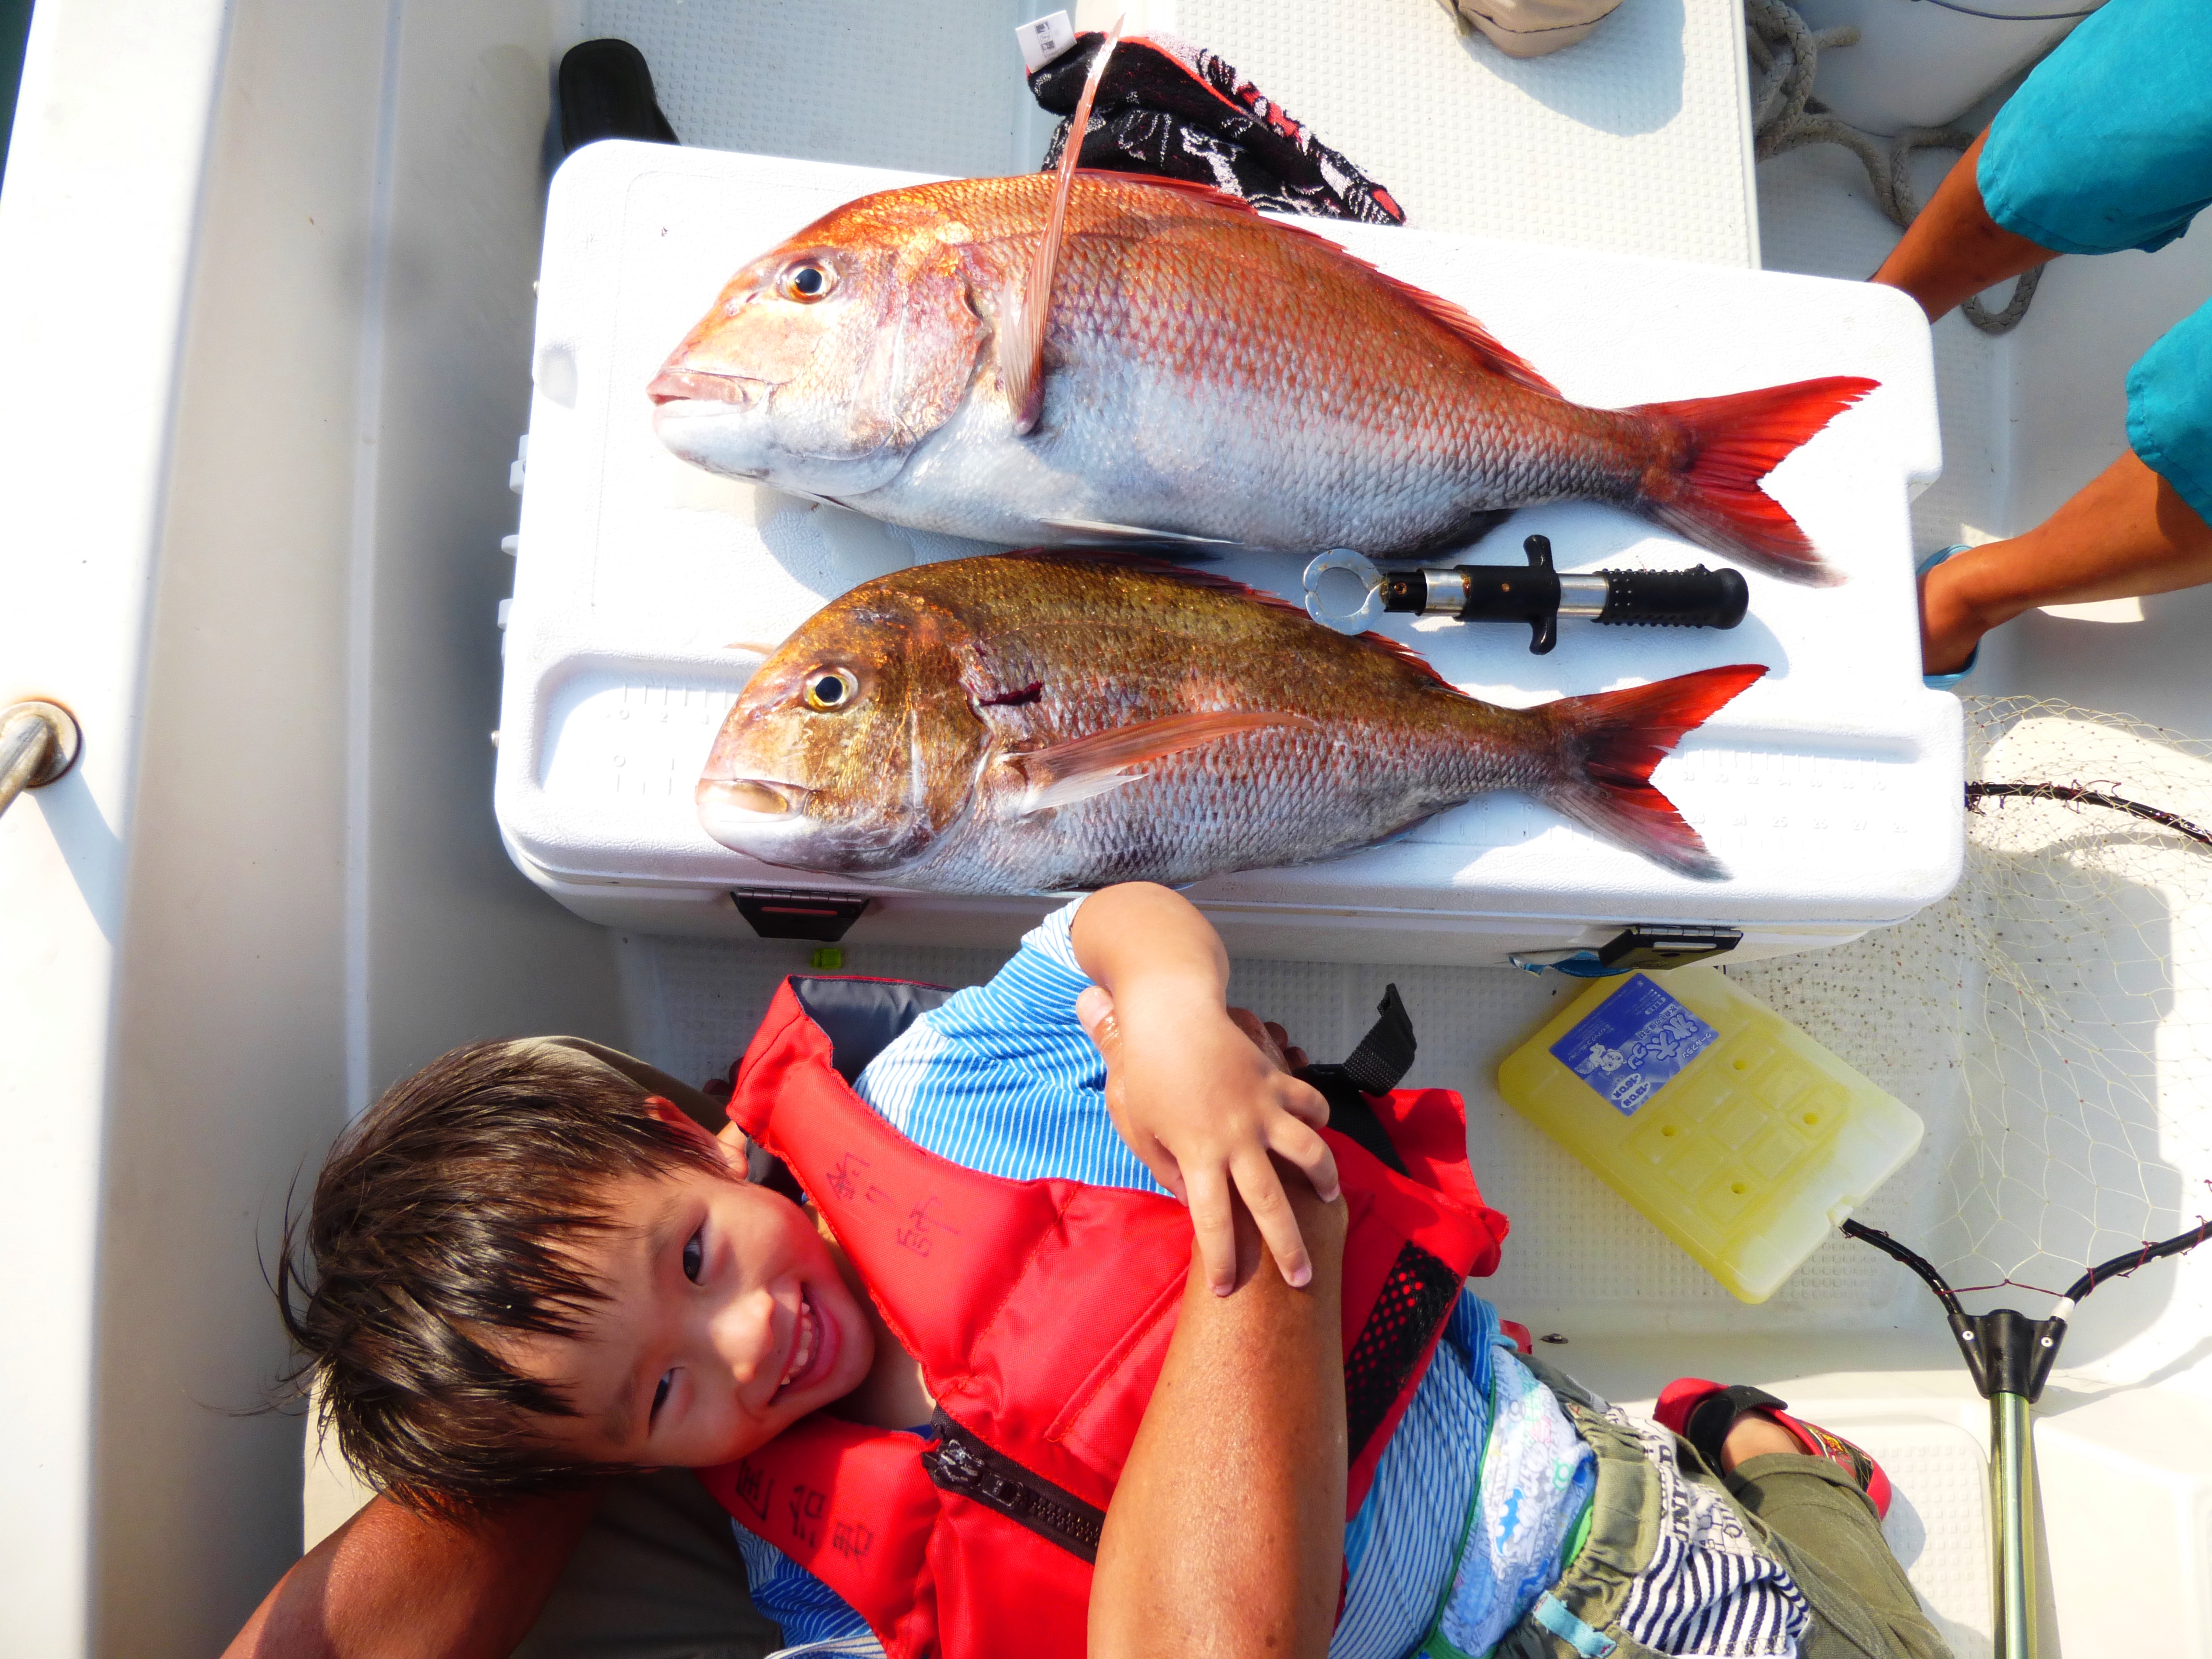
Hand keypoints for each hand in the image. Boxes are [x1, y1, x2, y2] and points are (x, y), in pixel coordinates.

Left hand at [1076, 985, 1338, 1295]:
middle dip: (1287, 1249)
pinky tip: (1319, 1128)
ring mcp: (1262, 1108)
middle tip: (1302, 1280)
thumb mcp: (1138, 1126)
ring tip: (1327, 1198)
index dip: (1221, 1261)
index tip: (1226, 1291)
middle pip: (1270, 1204)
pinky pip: (1310, 1102)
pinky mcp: (1276, 1080)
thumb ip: (1163, 1168)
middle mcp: (1236, 1138)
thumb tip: (1187, 1199)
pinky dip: (1320, 1116)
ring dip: (1323, 1179)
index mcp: (1197, 1155)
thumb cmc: (1145, 1070)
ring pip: (1309, 1152)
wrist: (1169, 1009)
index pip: (1213, 1223)